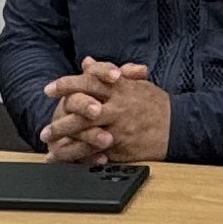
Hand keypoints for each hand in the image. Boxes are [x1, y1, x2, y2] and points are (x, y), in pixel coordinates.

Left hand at [44, 60, 172, 164]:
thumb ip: (107, 74)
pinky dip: (80, 156)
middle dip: (61, 119)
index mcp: (119, 88)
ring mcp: (118, 128)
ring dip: (66, 140)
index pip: (87, 82)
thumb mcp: (133, 83)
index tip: (48, 89)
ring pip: (86, 133)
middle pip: (82, 110)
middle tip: (45, 128)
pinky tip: (67, 160)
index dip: (66, 85)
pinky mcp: (122, 146)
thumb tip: (87, 63)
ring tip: (49, 145)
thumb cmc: (155, 104)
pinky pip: (97, 151)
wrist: (177, 126)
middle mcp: (117, 107)